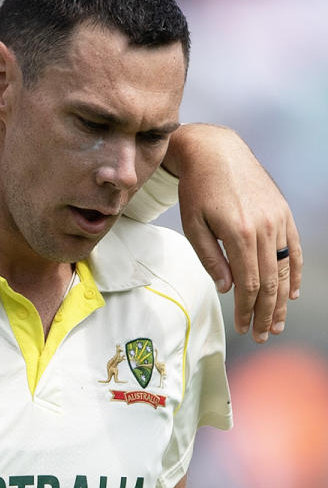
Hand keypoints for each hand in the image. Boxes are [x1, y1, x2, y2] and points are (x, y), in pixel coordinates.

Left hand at [164, 123, 301, 342]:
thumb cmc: (197, 190)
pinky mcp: (283, 213)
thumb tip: (227, 289)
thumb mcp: (192, 224)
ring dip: (282, 299)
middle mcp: (265, 228)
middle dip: (265, 312)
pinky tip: (291, 293)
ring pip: (285, 268)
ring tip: (276, 323)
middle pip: (271, 281)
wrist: (216, 152)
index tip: (242, 328)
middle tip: (262, 335)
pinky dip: (295, 273)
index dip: (246, 309)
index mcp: (239, 233)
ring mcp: (278, 220)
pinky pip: (294, 249)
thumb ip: (210, 258)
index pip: (249, 284)